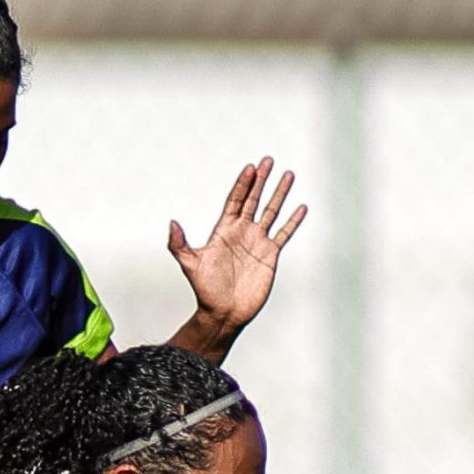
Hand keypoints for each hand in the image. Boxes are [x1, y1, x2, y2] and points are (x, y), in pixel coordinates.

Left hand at [168, 158, 304, 341]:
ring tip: (288, 175)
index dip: (242, 184)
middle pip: (254, 199)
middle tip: (269, 160)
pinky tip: (301, 207)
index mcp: (224, 230)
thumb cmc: (205, 290)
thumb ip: (179, 244)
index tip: (251, 167)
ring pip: (272, 212)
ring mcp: (257, 242)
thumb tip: (172, 223)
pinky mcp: (270, 255)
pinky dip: (293, 221)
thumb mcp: (190, 265)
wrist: (224, 313)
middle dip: (261, 180)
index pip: (235, 200)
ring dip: (279, 194)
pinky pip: (284, 234)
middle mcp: (242, 232)